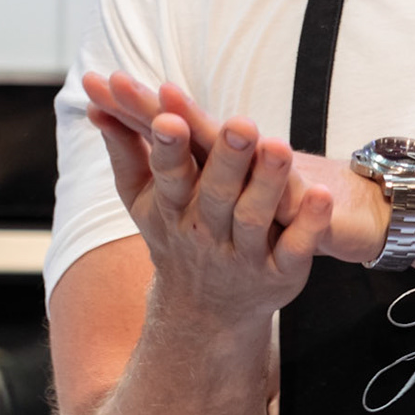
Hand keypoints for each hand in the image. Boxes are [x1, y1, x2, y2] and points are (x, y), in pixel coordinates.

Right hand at [85, 71, 389, 265]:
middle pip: (216, 193)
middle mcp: (206, 231)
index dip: (168, 148)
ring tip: (280, 146)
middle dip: (227, 159)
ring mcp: (245, 254)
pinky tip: (321, 195)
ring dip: (268, 183)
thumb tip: (93, 104)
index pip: (168, 175)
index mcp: (173, 208)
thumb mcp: (141, 199)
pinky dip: (309, 224)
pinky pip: (296, 247)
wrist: (206, 311)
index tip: (168, 118)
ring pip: (256, 217)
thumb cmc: (174, 234)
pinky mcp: (281, 272)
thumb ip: (123, 150)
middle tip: (242, 122)